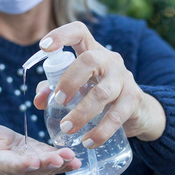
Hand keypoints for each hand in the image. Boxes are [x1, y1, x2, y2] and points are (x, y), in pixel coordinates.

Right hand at [0, 124, 80, 174]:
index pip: (10, 166)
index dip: (21, 165)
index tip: (31, 162)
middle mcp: (18, 171)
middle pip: (33, 170)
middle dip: (46, 165)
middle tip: (59, 160)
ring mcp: (33, 170)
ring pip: (47, 169)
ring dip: (60, 165)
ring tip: (72, 159)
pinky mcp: (44, 163)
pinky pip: (56, 166)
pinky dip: (67, 164)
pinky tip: (78, 161)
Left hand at [34, 21, 165, 147]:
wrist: (137, 111)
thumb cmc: (98, 95)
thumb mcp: (77, 88)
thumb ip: (54, 89)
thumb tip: (38, 100)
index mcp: (92, 51)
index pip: (79, 32)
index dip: (61, 35)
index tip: (43, 48)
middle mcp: (110, 60)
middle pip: (90, 60)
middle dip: (70, 81)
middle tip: (58, 101)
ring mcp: (124, 79)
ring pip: (102, 92)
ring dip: (82, 112)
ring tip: (67, 128)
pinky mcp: (134, 100)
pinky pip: (116, 116)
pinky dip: (100, 132)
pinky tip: (88, 142)